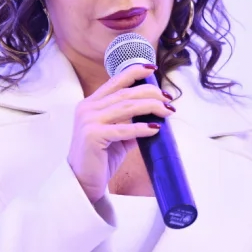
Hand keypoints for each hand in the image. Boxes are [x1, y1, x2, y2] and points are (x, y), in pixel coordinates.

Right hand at [67, 64, 175, 202]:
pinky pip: (123, 129)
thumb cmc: (100, 159)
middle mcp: (87, 108)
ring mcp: (88, 121)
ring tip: (167, 112)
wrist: (82, 182)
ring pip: (127, 107)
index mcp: (90, 103)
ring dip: (151, 107)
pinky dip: (142, 128)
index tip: (153, 69)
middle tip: (168, 100)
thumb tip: (153, 115)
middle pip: (125, 93)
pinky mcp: (93, 136)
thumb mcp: (116, 135)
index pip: (115, 81)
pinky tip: (155, 129)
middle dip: (150, 93)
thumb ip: (130, 122)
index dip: (135, 71)